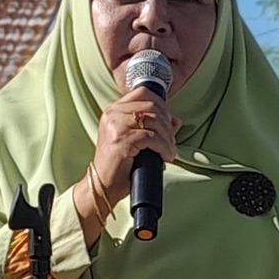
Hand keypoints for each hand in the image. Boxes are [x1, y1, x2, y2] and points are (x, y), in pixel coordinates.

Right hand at [74, 88, 178, 247]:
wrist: (103, 186)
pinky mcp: (121, 140)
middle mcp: (112, 114)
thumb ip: (153, 127)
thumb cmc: (118, 165)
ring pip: (153, 121)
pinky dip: (163, 147)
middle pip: (152, 106)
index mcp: (114, 110)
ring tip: (169, 150)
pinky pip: (151, 137)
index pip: (143, 93)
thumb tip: (175, 120)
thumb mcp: (136, 140)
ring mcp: (115, 126)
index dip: (162, 105)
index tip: (168, 121)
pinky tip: (165, 155)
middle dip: (167, 124)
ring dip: (167, 137)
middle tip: (171, 140)